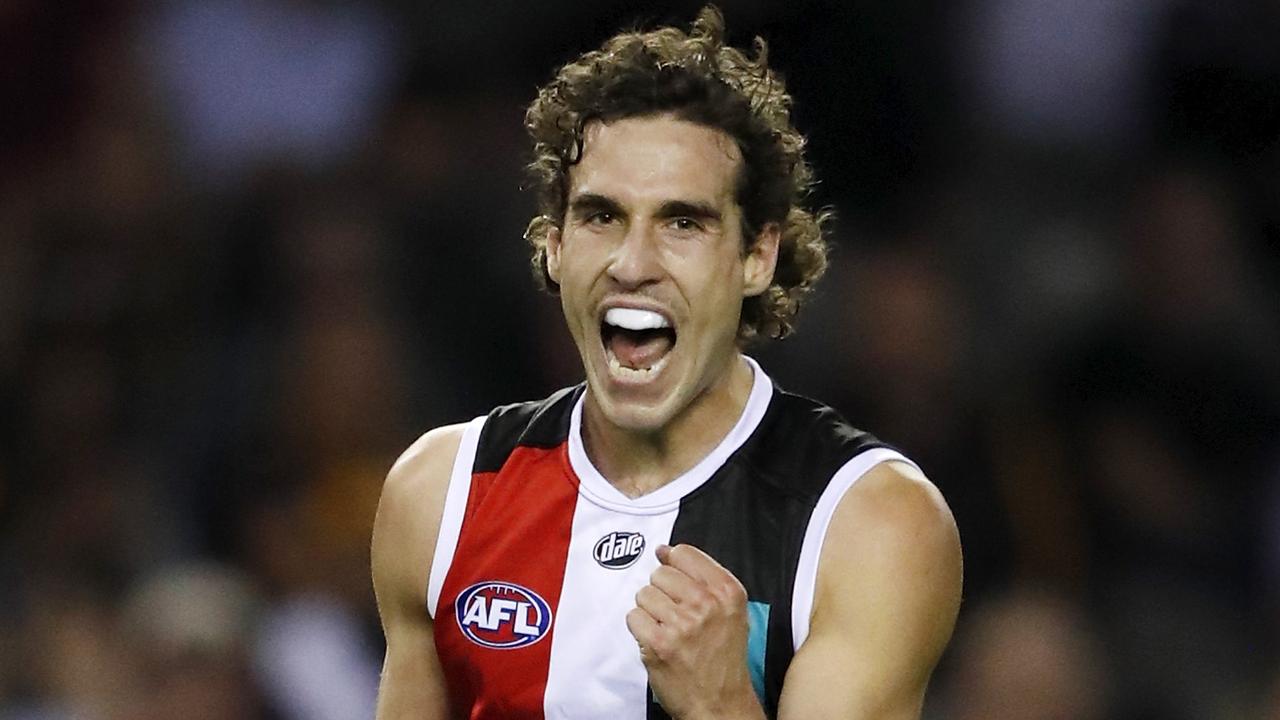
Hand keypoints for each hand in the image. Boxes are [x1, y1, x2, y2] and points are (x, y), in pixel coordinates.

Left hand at [625, 544, 765, 719]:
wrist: (720, 703)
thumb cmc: (723, 658)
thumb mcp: (731, 611)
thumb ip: (702, 577)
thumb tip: (665, 551)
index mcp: (727, 592)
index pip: (684, 554)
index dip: (672, 563)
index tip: (672, 577)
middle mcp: (706, 604)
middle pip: (660, 573)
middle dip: (662, 592)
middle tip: (674, 615)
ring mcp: (682, 624)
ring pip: (644, 594)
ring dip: (650, 612)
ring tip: (668, 630)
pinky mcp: (659, 643)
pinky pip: (633, 617)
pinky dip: (641, 630)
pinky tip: (657, 641)